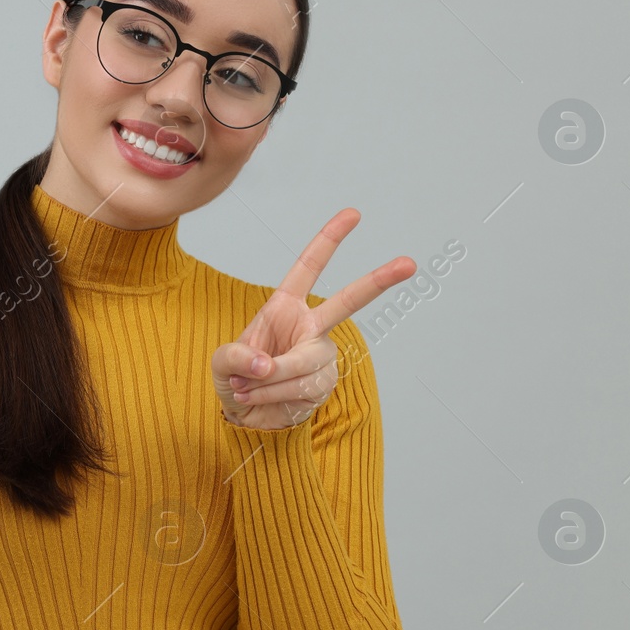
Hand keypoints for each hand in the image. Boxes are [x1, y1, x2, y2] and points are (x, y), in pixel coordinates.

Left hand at [212, 209, 415, 429]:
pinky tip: (261, 398)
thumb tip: (266, 364)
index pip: (309, 268)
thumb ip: (236, 357)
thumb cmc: (235, 378)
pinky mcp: (325, 383)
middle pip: (348, 302)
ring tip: (246, 387)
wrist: (245, 415)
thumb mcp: (221, 362)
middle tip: (409, 263)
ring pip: (303, 363)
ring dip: (269, 380)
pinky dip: (273, 395)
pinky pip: (301, 388)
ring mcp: (321, 355)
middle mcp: (309, 327)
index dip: (329, 240)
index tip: (353, 214)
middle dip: (378, 282)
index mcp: (285, 307)